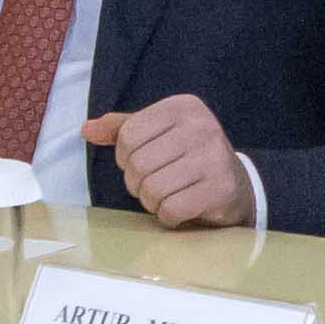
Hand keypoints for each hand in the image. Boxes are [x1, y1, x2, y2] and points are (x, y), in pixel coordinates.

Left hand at [90, 94, 256, 230]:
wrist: (238, 185)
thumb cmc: (188, 157)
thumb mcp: (159, 134)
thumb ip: (123, 129)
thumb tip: (86, 130)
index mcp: (183, 107)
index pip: (127, 135)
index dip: (124, 158)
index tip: (142, 163)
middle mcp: (201, 126)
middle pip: (137, 164)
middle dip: (137, 183)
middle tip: (154, 184)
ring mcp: (213, 157)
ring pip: (151, 189)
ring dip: (152, 202)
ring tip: (167, 196)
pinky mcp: (220, 188)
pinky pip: (171, 209)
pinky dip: (168, 216)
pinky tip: (180, 209)